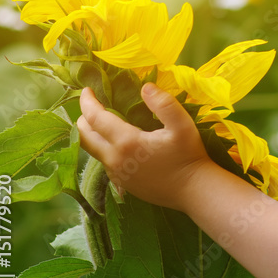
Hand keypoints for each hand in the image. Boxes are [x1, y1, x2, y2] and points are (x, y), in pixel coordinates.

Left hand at [77, 83, 213, 212]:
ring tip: (105, 123)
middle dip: (84, 119)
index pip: (95, 119)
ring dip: (95, 135)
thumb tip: (146, 87)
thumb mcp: (183, 125)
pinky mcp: (122, 184)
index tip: (87, 90)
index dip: (88, 102)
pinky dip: (106, 149)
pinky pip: (106, 162)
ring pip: (94, 151)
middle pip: (84, 137)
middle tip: (93, 106)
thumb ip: (164, 104)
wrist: (194, 190)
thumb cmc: (189, 156)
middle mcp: (115, 160)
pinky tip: (121, 145)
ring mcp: (117, 174)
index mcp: (126, 142)